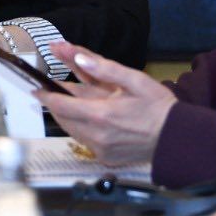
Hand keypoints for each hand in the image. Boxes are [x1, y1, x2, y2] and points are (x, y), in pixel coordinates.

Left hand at [36, 41, 176, 167]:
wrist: (178, 138)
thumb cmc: (158, 107)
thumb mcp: (135, 80)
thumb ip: (104, 68)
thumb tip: (78, 57)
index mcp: (101, 115)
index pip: (60, 105)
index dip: (46, 95)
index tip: (36, 88)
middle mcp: (97, 135)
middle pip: (63, 117)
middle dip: (57, 102)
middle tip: (54, 89)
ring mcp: (101, 149)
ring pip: (71, 129)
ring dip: (68, 114)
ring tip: (74, 101)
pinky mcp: (106, 157)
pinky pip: (84, 140)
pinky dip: (81, 127)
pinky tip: (91, 117)